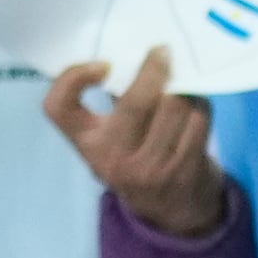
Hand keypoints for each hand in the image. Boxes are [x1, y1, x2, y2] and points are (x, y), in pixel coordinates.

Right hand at [40, 51, 232, 241]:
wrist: (169, 206)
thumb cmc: (135, 153)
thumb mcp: (109, 135)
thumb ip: (114, 99)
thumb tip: (141, 51)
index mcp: (87, 142)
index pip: (58, 107)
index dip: (73, 77)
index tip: (103, 65)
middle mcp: (112, 158)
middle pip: (135, 103)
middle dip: (154, 70)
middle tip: (162, 52)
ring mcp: (150, 168)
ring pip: (174, 106)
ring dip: (183, 87)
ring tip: (182, 82)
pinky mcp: (184, 170)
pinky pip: (198, 120)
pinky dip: (200, 104)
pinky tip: (195, 105)